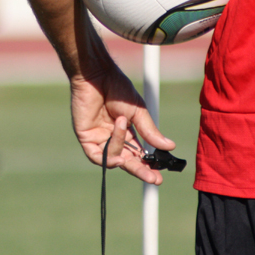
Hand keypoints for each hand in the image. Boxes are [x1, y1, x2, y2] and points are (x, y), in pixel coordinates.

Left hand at [70, 66, 175, 184]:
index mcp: (126, 130)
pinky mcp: (85, 137)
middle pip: (126, 160)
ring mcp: (98, 137)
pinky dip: (109, 157)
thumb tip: (169, 146)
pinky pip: (97, 155)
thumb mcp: (138, 112)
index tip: (159, 175)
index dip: (148, 164)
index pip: (137, 153)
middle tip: (153, 179)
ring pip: (113, 157)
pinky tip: (118, 155)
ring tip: (121, 123)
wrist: (98, 75)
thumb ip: (150, 131)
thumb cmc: (117, 87)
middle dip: (140, 170)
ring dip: (121, 147)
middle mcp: (112, 136)